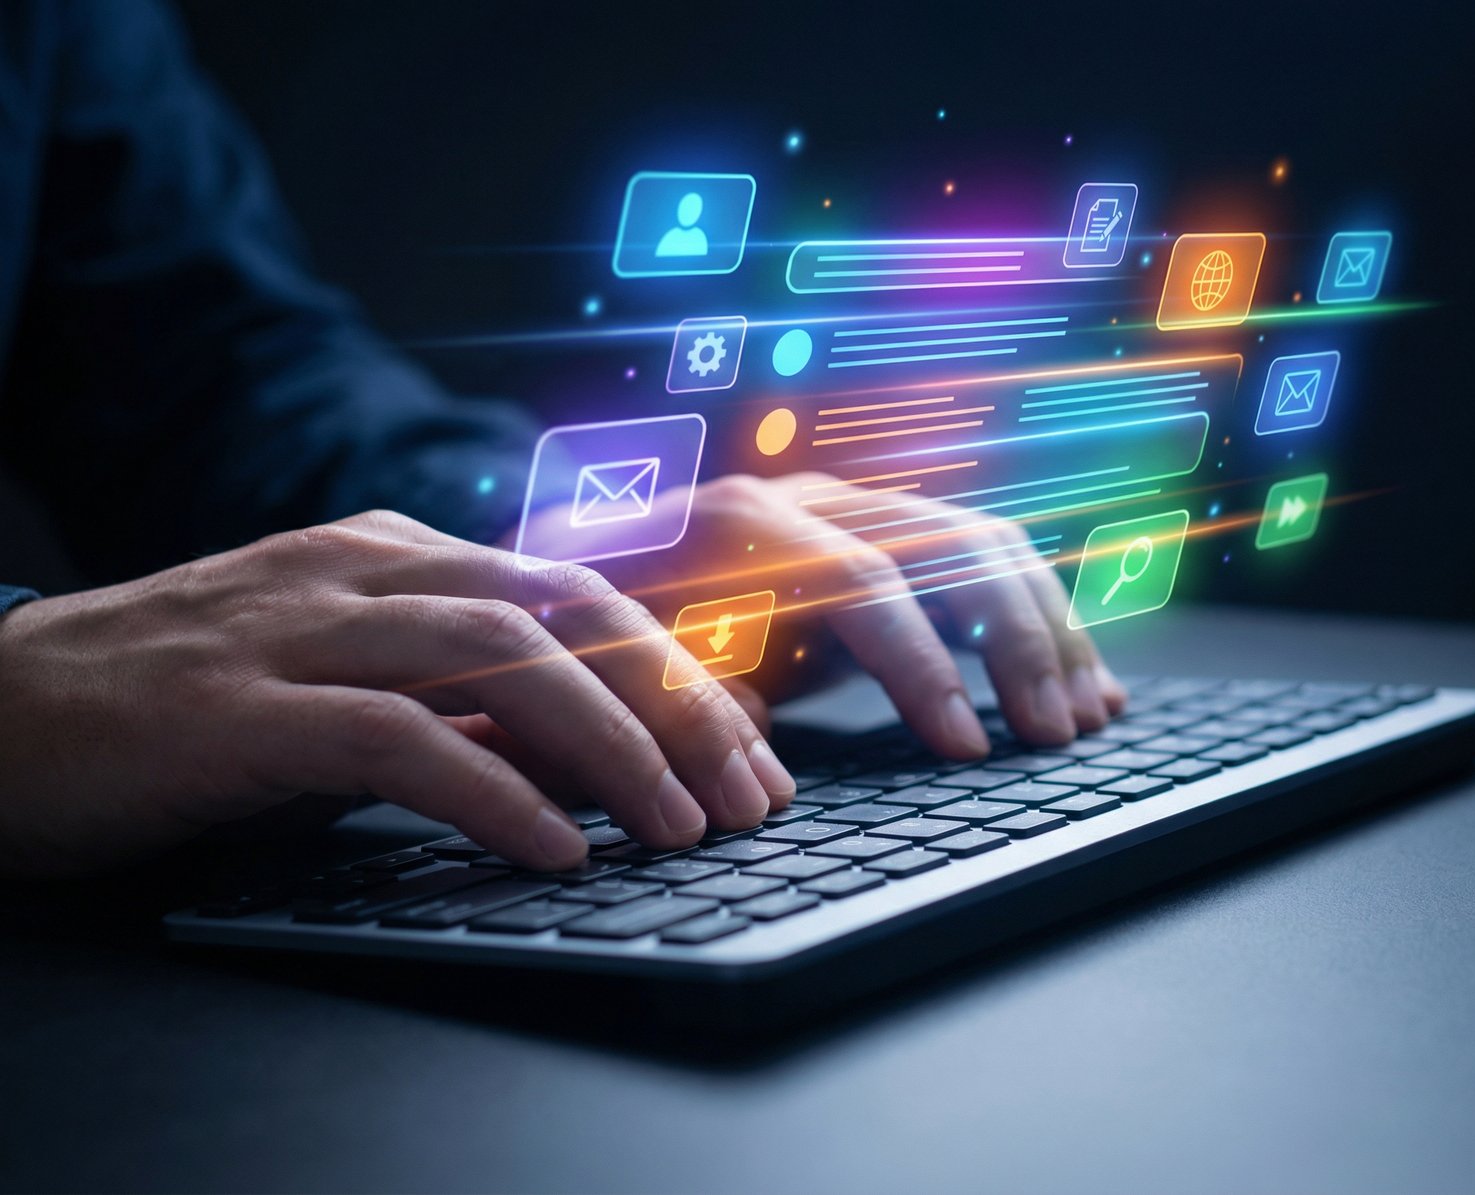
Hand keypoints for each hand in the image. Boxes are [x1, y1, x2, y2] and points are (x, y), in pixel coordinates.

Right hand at [0, 511, 793, 878]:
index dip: (679, 669)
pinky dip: (493, 793)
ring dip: (612, 745)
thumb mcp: (342, 678)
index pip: (579, 594)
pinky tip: (556, 849)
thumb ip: (455, 697)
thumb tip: (578, 746)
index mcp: (398, 556)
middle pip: (566, 611)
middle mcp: (364, 570)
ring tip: (684, 824)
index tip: (749, 750)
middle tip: (751, 789)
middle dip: (678, 699)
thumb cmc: (183, 701)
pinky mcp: (241, 705)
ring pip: (500, 659)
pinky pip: (398, 739)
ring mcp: (300, 628)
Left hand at [566, 473, 1126, 758]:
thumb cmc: (605, 629)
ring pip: (985, 544)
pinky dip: (1038, 619)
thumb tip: (755, 756)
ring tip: (1088, 717)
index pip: (861, 578)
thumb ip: (683, 702)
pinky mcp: (885, 536)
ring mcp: (855, 508)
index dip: (920, 665)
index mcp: (743, 523)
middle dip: (1014, 643)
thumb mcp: (626, 669)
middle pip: (950, 544)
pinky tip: (1080, 679)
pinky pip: (985, 561)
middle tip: (1054, 735)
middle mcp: (812, 497)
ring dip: (1046, 628)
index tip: (962, 748)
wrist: (589, 566)